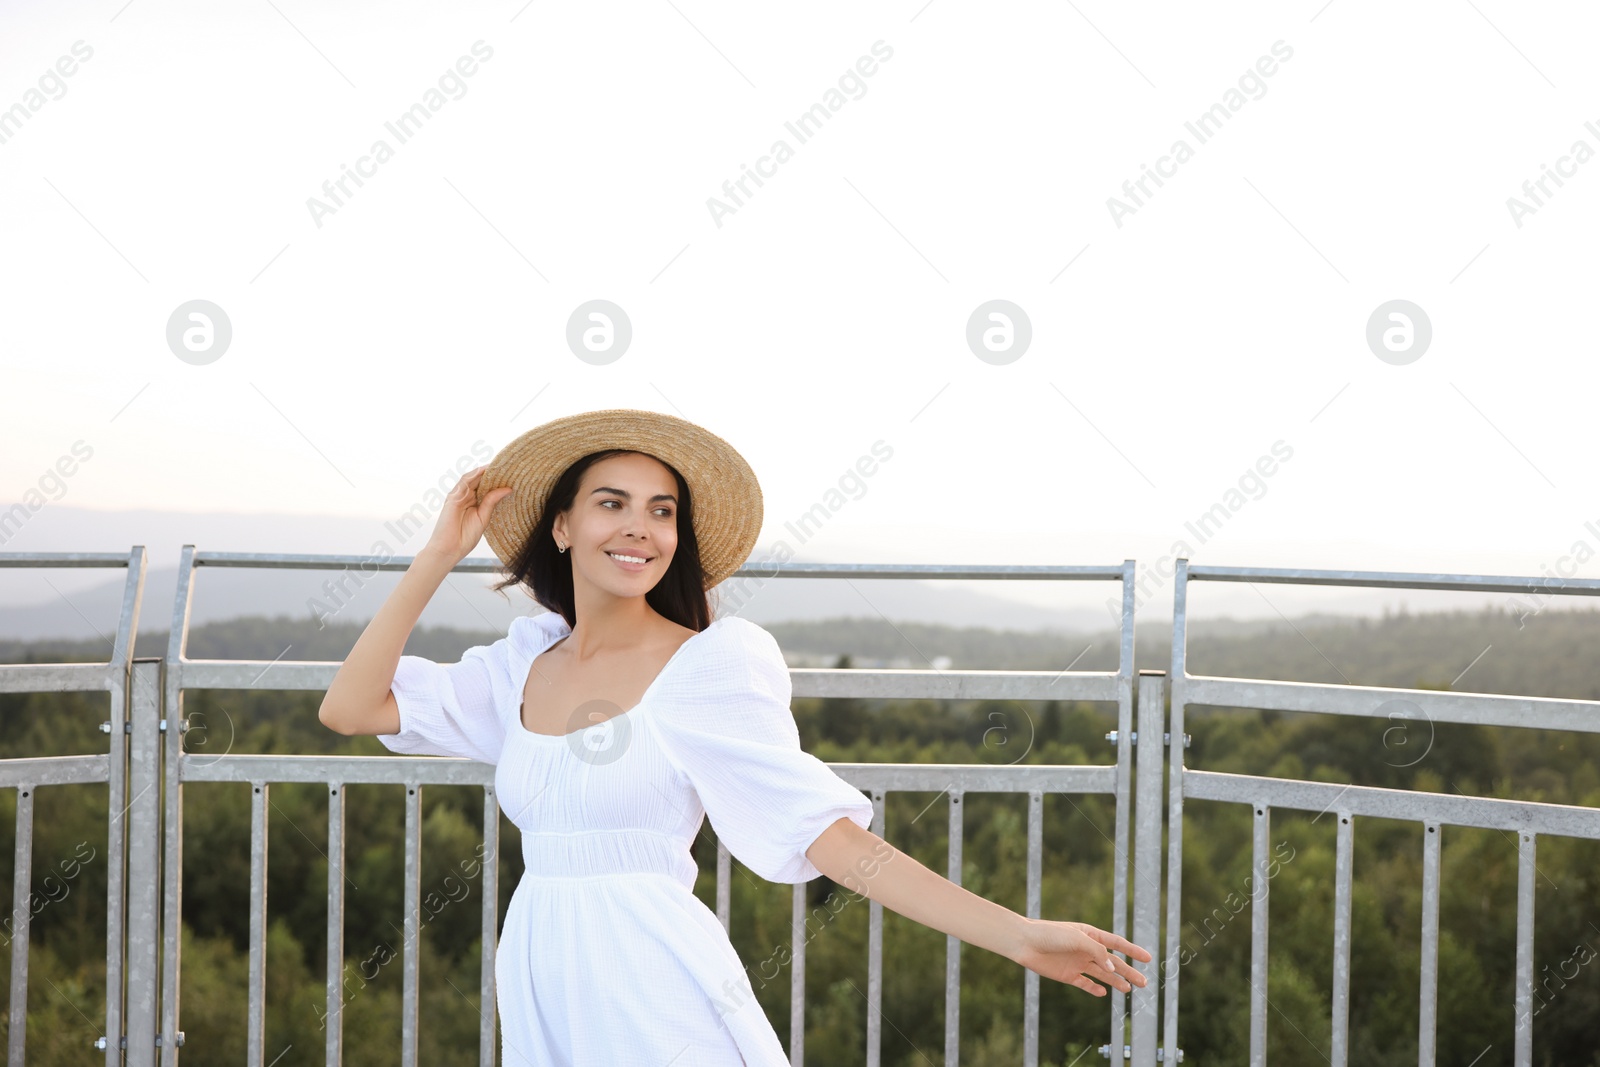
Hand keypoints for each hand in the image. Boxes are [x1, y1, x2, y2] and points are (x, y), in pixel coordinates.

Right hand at [420, 465, 512, 565]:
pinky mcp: (453, 497)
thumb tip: (508, 488)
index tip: (511, 473)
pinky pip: (464, 482)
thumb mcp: (484, 517)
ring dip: (484, 470)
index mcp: (474, 502)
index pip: (486, 486)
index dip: (497, 479)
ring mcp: (458, 496)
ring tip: (499, 464)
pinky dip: (475, 474)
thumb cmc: (465, 537)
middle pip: (480, 479)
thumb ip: (492, 501)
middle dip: (492, 472)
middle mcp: (466, 497)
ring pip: (472, 477)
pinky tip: (485, 470)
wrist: (449, 550)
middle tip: (508, 464)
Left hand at [1007, 918, 1152, 996]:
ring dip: (1115, 982)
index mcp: (1090, 935)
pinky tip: (1104, 993)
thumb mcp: (1076, 938)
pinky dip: (1094, 989)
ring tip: (1129, 989)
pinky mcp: (1067, 975)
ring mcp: (1077, 963)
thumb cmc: (1049, 934)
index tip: (1148, 958)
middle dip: (1128, 971)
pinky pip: (1085, 984)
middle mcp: (1086, 949)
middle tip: (1144, 982)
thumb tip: (1113, 970)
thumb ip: (1097, 952)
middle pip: (1112, 962)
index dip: (1132, 950)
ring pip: (1102, 975)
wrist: (1024, 943)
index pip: (1116, 943)